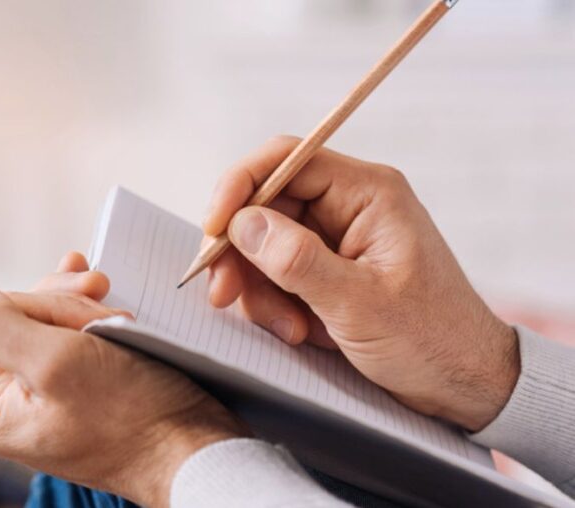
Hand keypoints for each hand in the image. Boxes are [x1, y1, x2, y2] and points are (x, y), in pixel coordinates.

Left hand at [0, 253, 247, 506]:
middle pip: (24, 321)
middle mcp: (13, 409)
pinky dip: (96, 323)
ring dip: (88, 311)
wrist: (195, 450)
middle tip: (107, 297)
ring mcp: (47, 403)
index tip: (91, 303)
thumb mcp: (56, 363)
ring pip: (53, 327)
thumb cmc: (134, 415)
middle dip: (68, 306)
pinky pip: (77, 344)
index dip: (46, 303)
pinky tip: (111, 310)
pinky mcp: (82, 396)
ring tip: (122, 317)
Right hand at [202, 136, 517, 431]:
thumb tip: (242, 224)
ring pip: (263, 243)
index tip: (212, 230)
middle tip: (223, 295)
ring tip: (287, 329)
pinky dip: (272, 302)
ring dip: (259, 288)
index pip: (285, 160)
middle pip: (265, 204)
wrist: (465, 385)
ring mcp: (336, 238)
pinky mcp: (327, 270)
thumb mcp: (358, 304)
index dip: (238, 187)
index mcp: (368, 193)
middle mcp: (349, 206)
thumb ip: (297, 260)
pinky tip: (297, 331)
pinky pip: (276, 272)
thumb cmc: (431, 340)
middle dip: (240, 252)